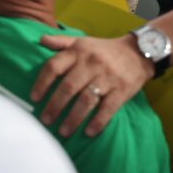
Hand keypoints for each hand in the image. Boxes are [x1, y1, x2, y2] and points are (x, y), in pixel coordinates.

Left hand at [31, 34, 152, 136]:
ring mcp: (107, 77)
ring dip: (73, 118)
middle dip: (55, 105)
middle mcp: (91, 63)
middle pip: (68, 86)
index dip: (42, 82)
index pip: (55, 66)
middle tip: (45, 120)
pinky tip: (88, 132)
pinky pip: (108, 108)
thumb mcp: (82, 42)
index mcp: (79, 52)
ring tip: (63, 131)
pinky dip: (98, 122)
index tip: (33, 98)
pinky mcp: (121, 90)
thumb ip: (61, 42)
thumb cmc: (103, 50)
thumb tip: (39, 40)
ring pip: (86, 100)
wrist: (138, 52)